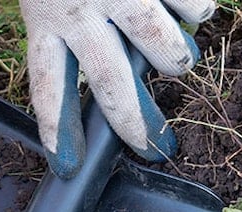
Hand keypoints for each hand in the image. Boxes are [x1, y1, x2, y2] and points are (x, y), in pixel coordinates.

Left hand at [19, 0, 214, 176]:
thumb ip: (72, 31)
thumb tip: (116, 85)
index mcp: (44, 18)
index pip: (48, 85)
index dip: (58, 127)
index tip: (67, 165)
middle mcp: (80, 9)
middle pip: (110, 81)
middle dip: (133, 122)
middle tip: (154, 150)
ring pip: (161, 45)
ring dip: (175, 59)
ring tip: (178, 60)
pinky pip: (194, 8)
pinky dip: (197, 13)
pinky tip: (191, 13)